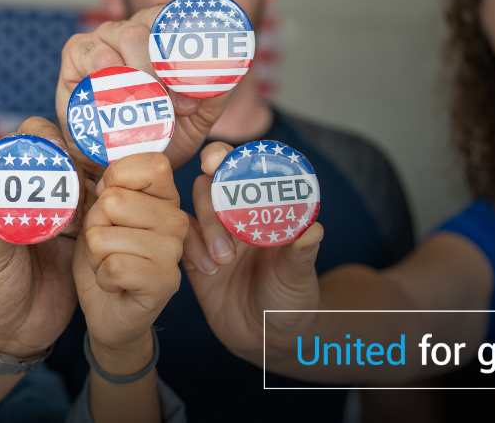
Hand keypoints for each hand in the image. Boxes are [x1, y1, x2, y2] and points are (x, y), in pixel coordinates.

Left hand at [0, 117, 81, 357]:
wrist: (8, 334)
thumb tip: (5, 193)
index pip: (26, 139)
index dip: (48, 140)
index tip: (64, 159)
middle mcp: (29, 187)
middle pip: (63, 149)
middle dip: (78, 159)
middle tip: (84, 184)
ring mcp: (56, 206)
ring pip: (85, 173)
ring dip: (95, 183)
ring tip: (89, 210)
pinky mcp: (80, 228)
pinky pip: (100, 203)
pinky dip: (106, 206)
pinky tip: (102, 222)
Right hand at [56, 0, 235, 177]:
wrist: (119, 164)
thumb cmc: (159, 134)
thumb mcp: (199, 116)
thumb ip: (216, 89)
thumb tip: (223, 71)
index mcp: (168, 35)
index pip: (183, 6)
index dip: (195, 1)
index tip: (205, 1)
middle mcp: (139, 28)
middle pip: (158, 19)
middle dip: (172, 61)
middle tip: (181, 102)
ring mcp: (107, 36)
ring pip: (130, 34)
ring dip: (145, 73)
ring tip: (151, 107)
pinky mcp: (78, 51)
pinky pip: (94, 50)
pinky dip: (109, 72)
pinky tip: (117, 95)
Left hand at [74, 153, 186, 371]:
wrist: (108, 310)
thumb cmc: (104, 255)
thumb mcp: (98, 214)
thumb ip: (105, 188)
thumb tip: (102, 181)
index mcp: (164, 196)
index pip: (149, 164)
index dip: (115, 179)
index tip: (110, 205)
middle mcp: (176, 220)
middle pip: (113, 201)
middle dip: (95, 226)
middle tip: (108, 245)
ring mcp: (174, 252)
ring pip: (105, 236)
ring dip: (96, 255)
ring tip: (111, 264)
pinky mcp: (165, 282)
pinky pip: (113, 267)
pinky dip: (102, 277)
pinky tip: (116, 284)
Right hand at [181, 141, 323, 362]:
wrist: (266, 339)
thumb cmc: (290, 302)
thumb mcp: (299, 278)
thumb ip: (302, 254)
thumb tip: (314, 229)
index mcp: (264, 208)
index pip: (243, 169)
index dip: (227, 157)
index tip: (216, 161)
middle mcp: (236, 214)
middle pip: (211, 184)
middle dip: (211, 201)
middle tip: (225, 233)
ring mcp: (212, 233)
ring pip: (192, 209)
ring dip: (204, 228)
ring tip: (222, 262)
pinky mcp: (193, 256)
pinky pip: (180, 238)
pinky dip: (189, 249)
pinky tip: (208, 271)